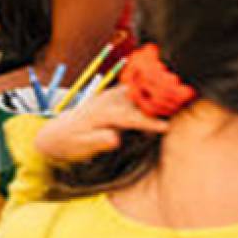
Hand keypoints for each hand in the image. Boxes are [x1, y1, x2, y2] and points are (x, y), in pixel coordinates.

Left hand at [33, 88, 168, 163]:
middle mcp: (105, 101)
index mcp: (100, 114)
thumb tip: (114, 137)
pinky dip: (146, 90)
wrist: (56, 134)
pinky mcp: (110, 96)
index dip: (148, 122)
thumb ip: (97, 141)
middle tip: (182, 105)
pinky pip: (131, 90)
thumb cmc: (70, 144)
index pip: (129, 117)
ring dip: (154, 92)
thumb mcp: (80, 147)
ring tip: (177, 96)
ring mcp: (107, 96)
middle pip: (136, 100)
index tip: (165, 126)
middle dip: (158, 102)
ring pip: (135, 92)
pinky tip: (160, 91)